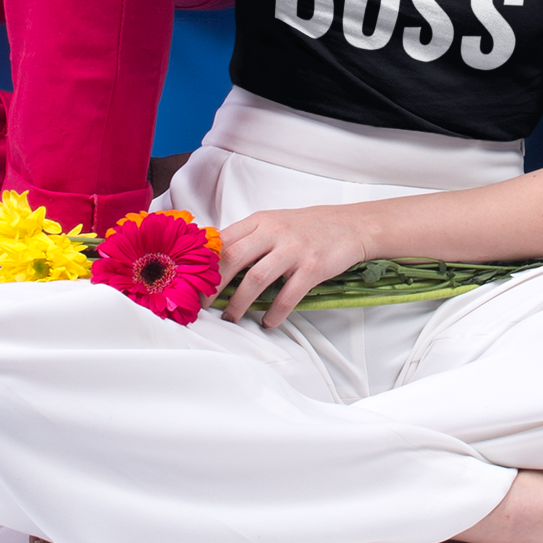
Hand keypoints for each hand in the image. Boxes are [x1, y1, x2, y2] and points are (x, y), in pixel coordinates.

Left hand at [218, 206, 370, 328]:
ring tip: (231, 318)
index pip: (223, 240)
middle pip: (233, 258)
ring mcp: (294, 249)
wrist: (351, 225)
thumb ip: (247, 237)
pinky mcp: (313, 267)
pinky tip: (268, 322)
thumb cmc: (308, 227)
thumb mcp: (274, 222)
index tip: (191, 283)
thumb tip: (213, 260)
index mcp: (261, 220)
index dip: (203, 264)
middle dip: (213, 286)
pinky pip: (288, 295)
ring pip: (255, 279)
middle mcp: (275, 231)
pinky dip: (274, 313)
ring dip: (238, 304)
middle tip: (203, 306)